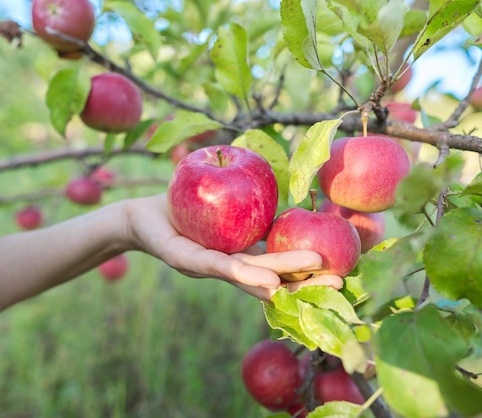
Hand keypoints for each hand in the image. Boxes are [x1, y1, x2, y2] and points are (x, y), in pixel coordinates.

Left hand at [124, 194, 343, 299]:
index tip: (340, 272)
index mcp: (240, 256)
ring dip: (281, 278)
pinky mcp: (185, 260)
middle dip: (305, 282)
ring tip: (312, 275)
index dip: (307, 272)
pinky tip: (266, 276)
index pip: (278, 267)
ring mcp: (208, 268)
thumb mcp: (228, 209)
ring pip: (249, 276)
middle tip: (339, 282)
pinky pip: (218, 265)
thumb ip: (255, 211)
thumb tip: (291, 195)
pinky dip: (243, 271)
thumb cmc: (188, 210)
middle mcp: (228, 267)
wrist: (141, 216)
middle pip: (270, 278)